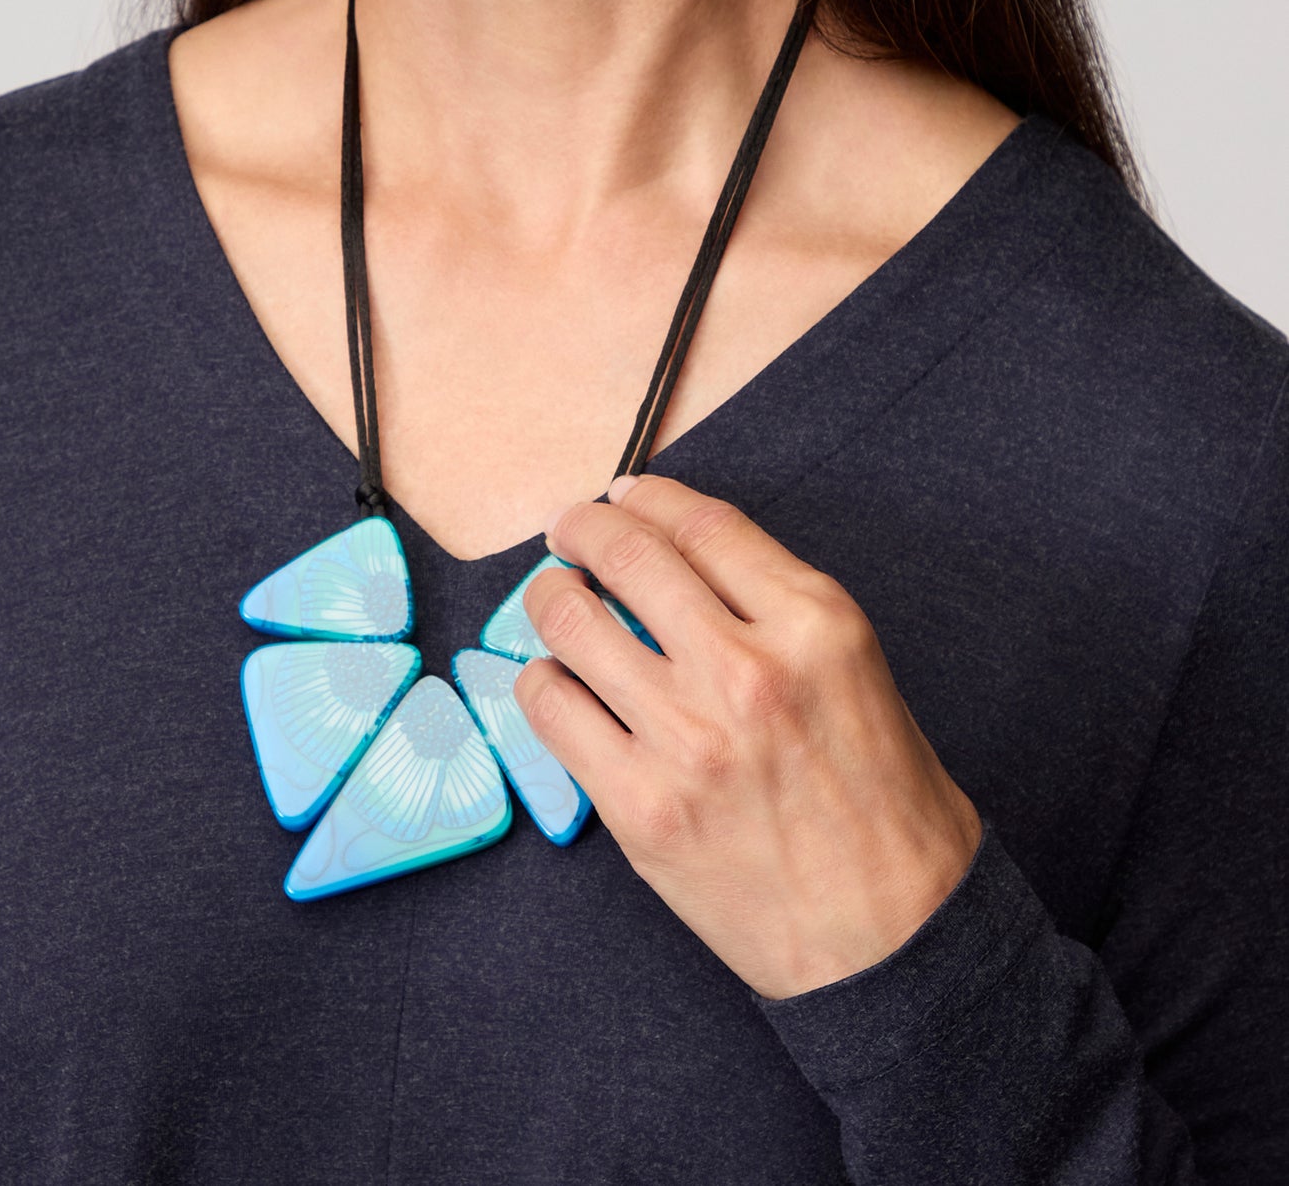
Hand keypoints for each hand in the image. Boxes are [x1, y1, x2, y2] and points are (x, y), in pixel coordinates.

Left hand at [512, 472, 981, 999]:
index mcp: (814, 624)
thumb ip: (773, 608)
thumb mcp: (856, 669)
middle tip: (568, 530)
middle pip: (627, 553)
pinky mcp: (641, 807)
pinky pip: (552, 709)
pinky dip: (541, 681)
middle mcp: (747, 668)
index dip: (647, 496)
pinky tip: (554, 681)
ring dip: (549, 596)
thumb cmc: (884, 805)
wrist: (893, 938)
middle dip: (581, 527)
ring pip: (571, 622)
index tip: (623, 496)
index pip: (701, 522)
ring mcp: (687, 739)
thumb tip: (677, 560)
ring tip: (553, 598)